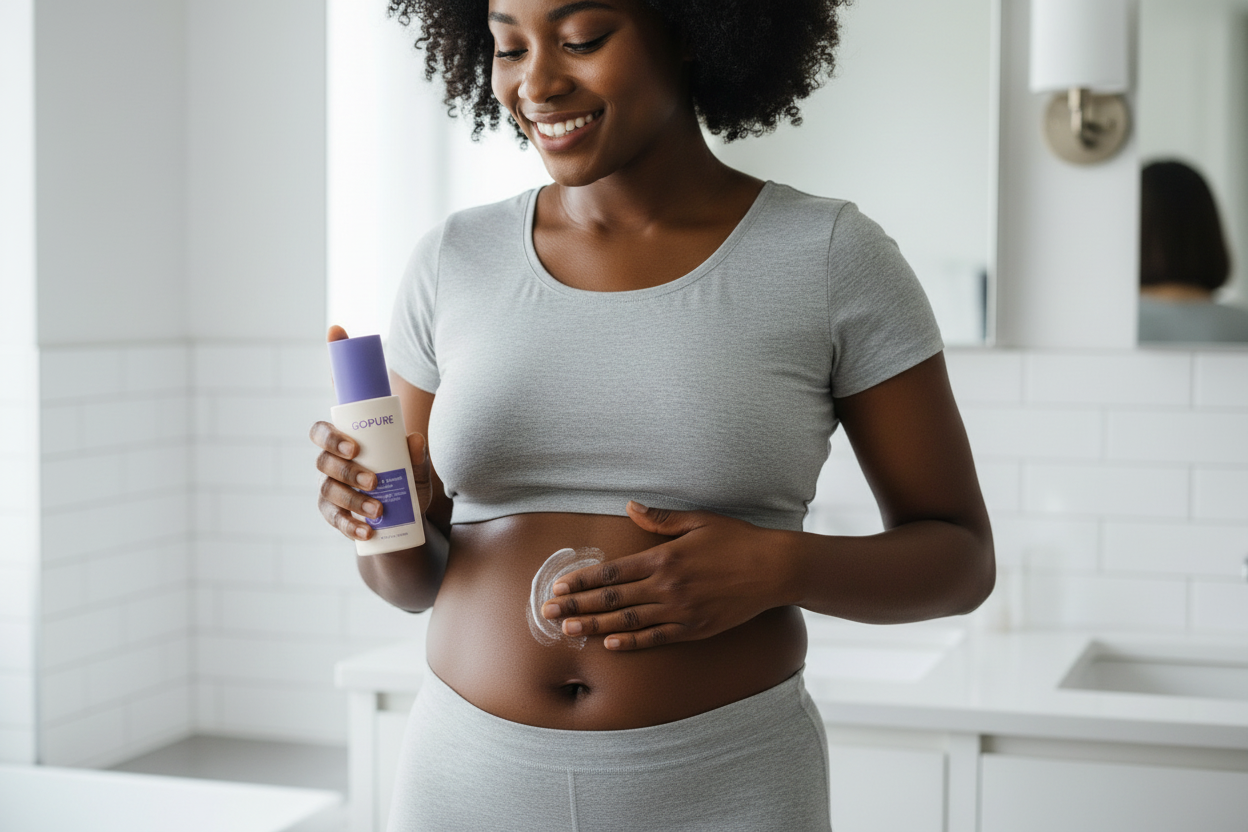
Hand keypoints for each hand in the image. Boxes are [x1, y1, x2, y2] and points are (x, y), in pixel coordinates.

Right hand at [310, 325, 433, 541]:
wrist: (403, 519)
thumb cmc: (404, 480)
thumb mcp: (416, 468)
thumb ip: (418, 455)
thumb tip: (414, 438)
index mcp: (345, 441)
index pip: (324, 429)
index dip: (330, 434)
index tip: (354, 444)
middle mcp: (332, 463)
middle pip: (322, 459)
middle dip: (345, 469)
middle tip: (372, 479)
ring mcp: (330, 489)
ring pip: (328, 490)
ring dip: (352, 499)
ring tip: (378, 507)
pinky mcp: (333, 514)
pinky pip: (333, 519)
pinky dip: (350, 526)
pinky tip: (367, 531)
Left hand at [541, 501, 793, 650]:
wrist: (773, 569)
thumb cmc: (736, 539)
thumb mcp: (698, 520)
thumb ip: (660, 518)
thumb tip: (629, 506)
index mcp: (664, 558)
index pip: (612, 572)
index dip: (583, 580)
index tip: (560, 585)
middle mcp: (667, 587)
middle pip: (612, 599)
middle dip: (577, 606)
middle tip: (549, 613)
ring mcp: (680, 611)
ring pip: (628, 622)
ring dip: (595, 628)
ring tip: (568, 632)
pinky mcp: (694, 628)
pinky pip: (656, 638)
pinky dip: (631, 643)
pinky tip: (609, 646)